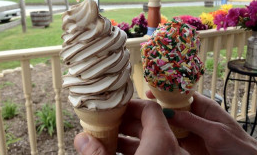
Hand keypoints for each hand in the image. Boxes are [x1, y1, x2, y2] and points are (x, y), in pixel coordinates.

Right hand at [74, 99, 188, 154]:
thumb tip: (81, 138)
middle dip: (127, 123)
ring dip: (132, 139)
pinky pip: (158, 152)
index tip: (115, 110)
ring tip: (110, 141)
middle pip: (152, 125)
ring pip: (154, 141)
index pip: (151, 109)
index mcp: (163, 143)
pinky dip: (142, 151)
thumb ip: (96, 153)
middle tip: (108, 125)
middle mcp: (174, 149)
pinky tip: (121, 153)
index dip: (132, 106)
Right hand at [146, 91, 256, 154]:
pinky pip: (173, 136)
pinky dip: (163, 133)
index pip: (183, 95)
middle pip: (174, 107)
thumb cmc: (239, 146)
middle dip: (159, 105)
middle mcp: (196, 117)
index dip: (168, 91)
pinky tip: (153, 131)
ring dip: (159, 119)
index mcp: (205, 107)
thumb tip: (170, 112)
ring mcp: (191, 130)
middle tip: (143, 103)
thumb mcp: (215, 132)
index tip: (153, 90)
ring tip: (143, 116)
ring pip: (172, 122)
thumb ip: (193, 121)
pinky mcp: (188, 144)